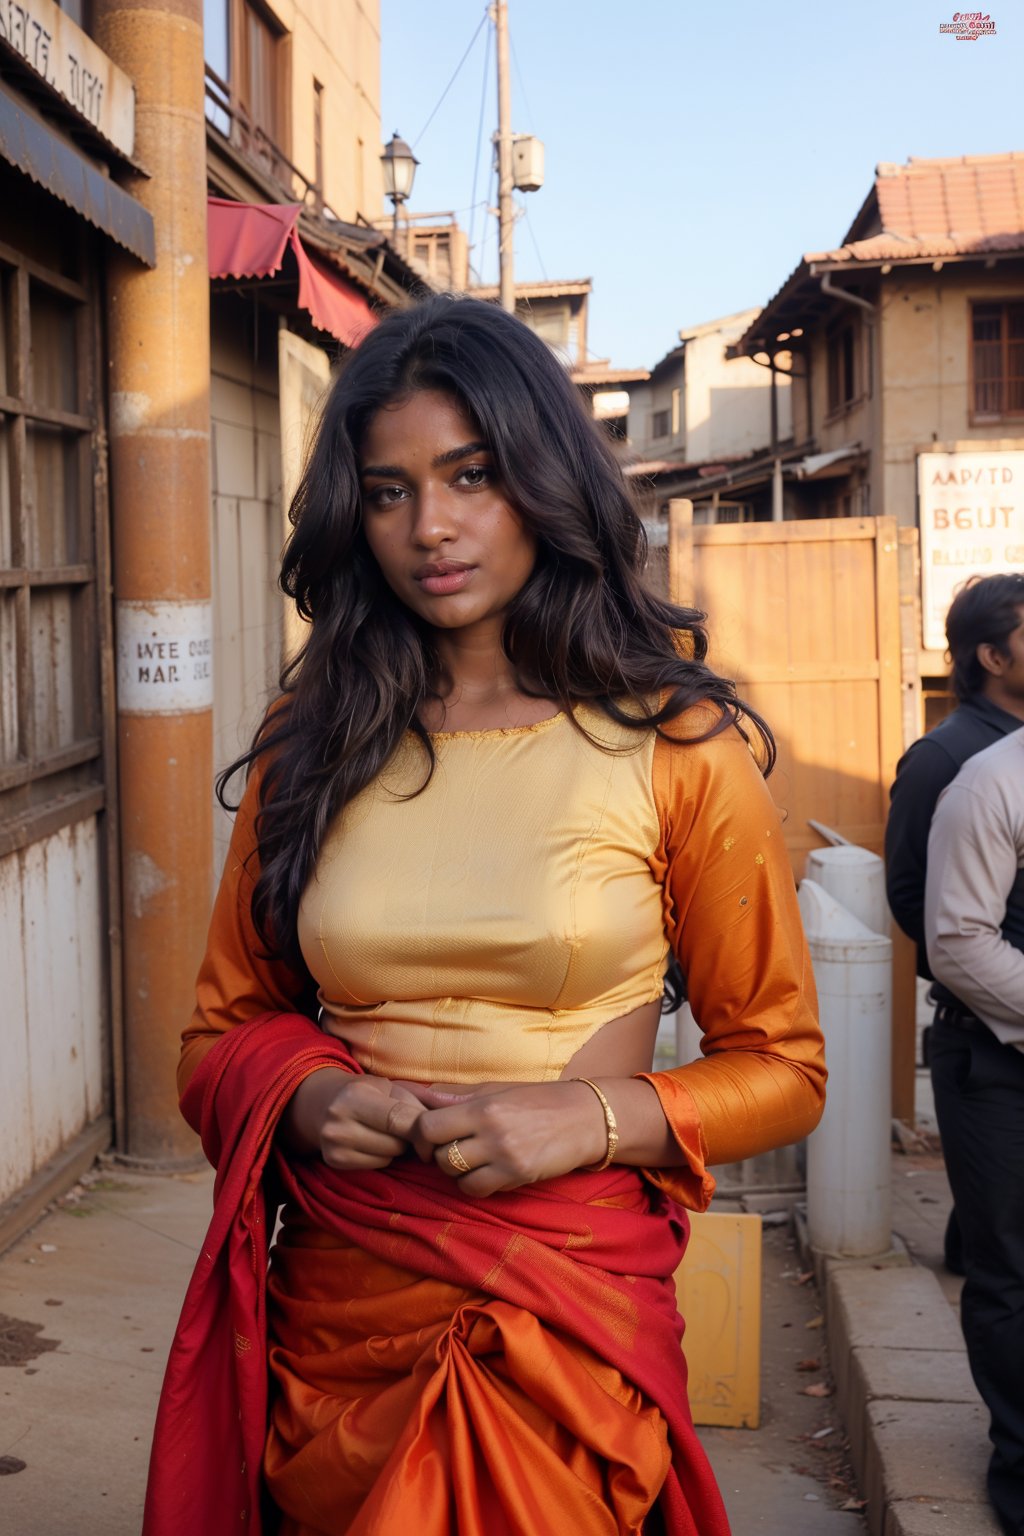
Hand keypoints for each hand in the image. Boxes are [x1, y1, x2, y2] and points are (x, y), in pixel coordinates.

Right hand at [282, 1069, 424, 1169]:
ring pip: (388, 1157)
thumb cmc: (366, 1092)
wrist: (322, 1103)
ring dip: (396, 1149)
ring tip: (386, 1133)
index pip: (400, 1119)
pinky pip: (375, 1165)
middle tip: (404, 1127)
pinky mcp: (334, 1162)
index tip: (433, 1132)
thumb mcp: (391, 1086)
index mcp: (356, 1095)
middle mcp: (340, 1121)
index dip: (421, 1129)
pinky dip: (381, 1156)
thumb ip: (421, 1099)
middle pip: (396, 1143)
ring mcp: (335, 1144)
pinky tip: (373, 1143)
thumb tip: (455, 1112)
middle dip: (408, 1138)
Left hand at [408, 1080, 609, 1197]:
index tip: (428, 1137)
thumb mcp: (500, 1089)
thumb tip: (422, 1095)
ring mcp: (505, 1155)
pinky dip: (474, 1185)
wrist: (587, 1117)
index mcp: (483, 1104)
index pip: (428, 1125)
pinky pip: (477, 1189)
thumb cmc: (541, 1099)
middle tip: (449, 1149)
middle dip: (438, 1154)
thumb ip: (460, 1095)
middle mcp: (491, 1130)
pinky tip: (486, 1173)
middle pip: (439, 1153)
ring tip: (470, 1160)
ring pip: (455, 1174)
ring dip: (456, 1171)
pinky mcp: (518, 1175)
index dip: (420, 1134)